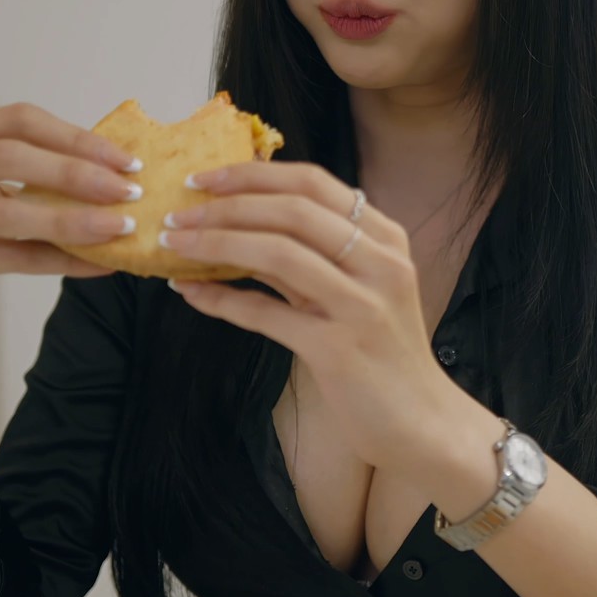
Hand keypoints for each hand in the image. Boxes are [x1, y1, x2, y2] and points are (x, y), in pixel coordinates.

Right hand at [0, 102, 143, 337]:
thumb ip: (23, 167)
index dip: (75, 136)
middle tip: (128, 191)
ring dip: (73, 219)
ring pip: (9, 212)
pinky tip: (97, 265)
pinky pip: (7, 257)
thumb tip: (111, 169)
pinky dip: (58, 260)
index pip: (17, 119)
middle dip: (78, 171)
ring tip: (120, 229)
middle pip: (10, 155)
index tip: (125, 158)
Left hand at [159, 162, 467, 473]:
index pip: (313, 183)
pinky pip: (267, 315)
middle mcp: (380, 263)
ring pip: (278, 253)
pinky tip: (190, 294)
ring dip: (216, 243)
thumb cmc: (383, 353)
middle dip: (226, 205)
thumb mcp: (359, 290)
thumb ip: (313, 256)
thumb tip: (239, 225)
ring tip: (175, 244)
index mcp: (385, 238)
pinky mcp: (339, 349)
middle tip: (178, 212)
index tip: (206, 178)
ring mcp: (362, 306)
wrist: (421, 421)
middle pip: (293, 210)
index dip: (253, 174)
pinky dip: (222, 300)